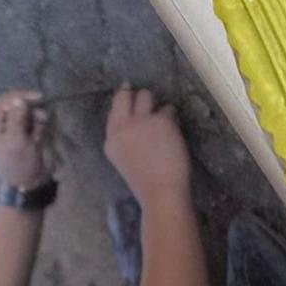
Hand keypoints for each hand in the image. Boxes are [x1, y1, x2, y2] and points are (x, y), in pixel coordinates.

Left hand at [0, 88, 60, 196]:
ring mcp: (14, 126)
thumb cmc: (19, 163)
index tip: (39, 98)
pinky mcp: (26, 130)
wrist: (32, 181)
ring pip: (29, 110)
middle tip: (40, 120)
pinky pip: (35, 119)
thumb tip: (19, 99)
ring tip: (37, 138)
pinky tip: (38, 139)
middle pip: (17, 103)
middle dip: (31, 112)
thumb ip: (16, 118)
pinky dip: (40, 127)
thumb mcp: (16, 141)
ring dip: (37, 121)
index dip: (21, 97)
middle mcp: (0, 123)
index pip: (4, 101)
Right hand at [100, 86, 194, 218]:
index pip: (113, 110)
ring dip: (155, 103)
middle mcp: (122, 127)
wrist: (161, 192)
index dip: (123, 100)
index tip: (129, 94)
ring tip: (163, 118)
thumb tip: (135, 117)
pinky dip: (172, 117)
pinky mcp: (160, 120)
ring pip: (146, 95)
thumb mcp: (124, 158)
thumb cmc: (145, 181)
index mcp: (111, 140)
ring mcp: (141, 121)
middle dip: (136, 95)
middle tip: (146, 100)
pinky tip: (174, 133)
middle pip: (125, 95)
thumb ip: (125, 137)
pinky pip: (168, 109)